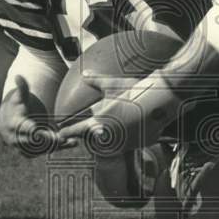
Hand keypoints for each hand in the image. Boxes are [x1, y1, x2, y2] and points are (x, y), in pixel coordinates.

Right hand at [0, 76, 70, 155]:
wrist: (7, 122)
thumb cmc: (16, 106)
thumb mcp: (19, 97)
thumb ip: (21, 88)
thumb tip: (18, 76)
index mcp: (15, 125)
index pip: (26, 131)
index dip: (36, 132)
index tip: (46, 132)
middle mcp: (18, 139)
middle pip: (36, 142)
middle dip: (51, 141)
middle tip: (67, 138)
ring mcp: (24, 147)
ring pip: (42, 149)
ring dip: (58, 147)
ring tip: (74, 141)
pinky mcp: (31, 152)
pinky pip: (45, 152)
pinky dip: (58, 149)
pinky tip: (72, 143)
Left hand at [56, 74, 176, 156]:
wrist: (158, 101)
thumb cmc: (133, 91)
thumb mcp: (112, 85)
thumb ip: (96, 81)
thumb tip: (85, 73)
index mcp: (98, 123)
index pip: (76, 131)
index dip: (67, 132)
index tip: (60, 134)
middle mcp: (109, 137)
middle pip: (96, 139)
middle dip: (97, 132)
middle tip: (106, 120)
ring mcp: (125, 144)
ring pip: (114, 143)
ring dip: (114, 136)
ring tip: (123, 122)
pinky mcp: (139, 145)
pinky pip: (133, 143)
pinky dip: (133, 136)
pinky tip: (139, 123)